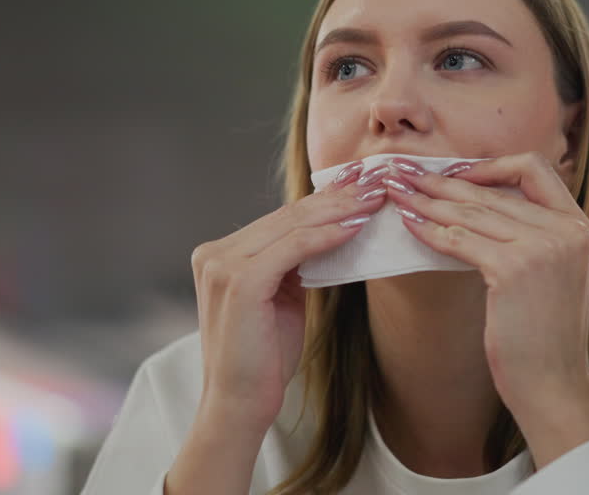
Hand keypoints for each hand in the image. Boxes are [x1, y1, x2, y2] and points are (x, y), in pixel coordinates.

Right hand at [187, 160, 389, 433]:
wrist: (239, 405)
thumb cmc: (263, 358)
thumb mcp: (281, 299)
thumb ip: (294, 265)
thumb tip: (334, 231)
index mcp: (219, 255)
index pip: (279, 218)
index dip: (322, 201)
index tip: (358, 187)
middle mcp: (214, 254)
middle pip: (286, 215)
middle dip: (335, 198)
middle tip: (374, 184)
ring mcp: (223, 265)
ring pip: (291, 225)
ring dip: (338, 211)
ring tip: (372, 200)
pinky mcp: (240, 282)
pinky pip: (293, 248)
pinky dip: (326, 236)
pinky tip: (355, 228)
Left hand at [381, 152, 588, 420]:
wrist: (554, 384)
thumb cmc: (545, 335)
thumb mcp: (552, 272)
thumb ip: (532, 235)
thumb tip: (477, 205)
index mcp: (579, 225)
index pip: (534, 170)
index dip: (491, 167)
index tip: (455, 173)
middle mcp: (566, 229)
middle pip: (492, 190)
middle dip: (442, 180)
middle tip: (406, 172)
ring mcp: (542, 247)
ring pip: (471, 210)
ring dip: (427, 199)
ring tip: (397, 192)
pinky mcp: (514, 269)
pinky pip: (460, 238)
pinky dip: (429, 229)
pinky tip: (408, 224)